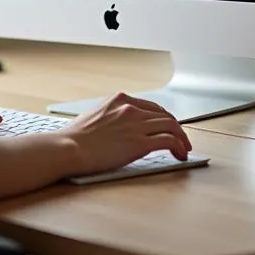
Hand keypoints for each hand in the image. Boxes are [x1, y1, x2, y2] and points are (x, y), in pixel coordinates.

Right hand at [61, 92, 191, 173]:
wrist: (70, 147)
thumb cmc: (76, 137)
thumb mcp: (95, 115)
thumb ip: (112, 116)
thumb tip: (121, 127)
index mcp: (119, 99)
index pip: (150, 106)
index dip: (162, 118)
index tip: (167, 127)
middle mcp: (130, 108)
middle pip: (164, 114)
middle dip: (176, 127)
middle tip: (180, 139)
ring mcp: (136, 124)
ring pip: (171, 125)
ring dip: (181, 138)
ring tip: (184, 149)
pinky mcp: (140, 143)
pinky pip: (169, 141)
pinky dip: (179, 147)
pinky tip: (180, 155)